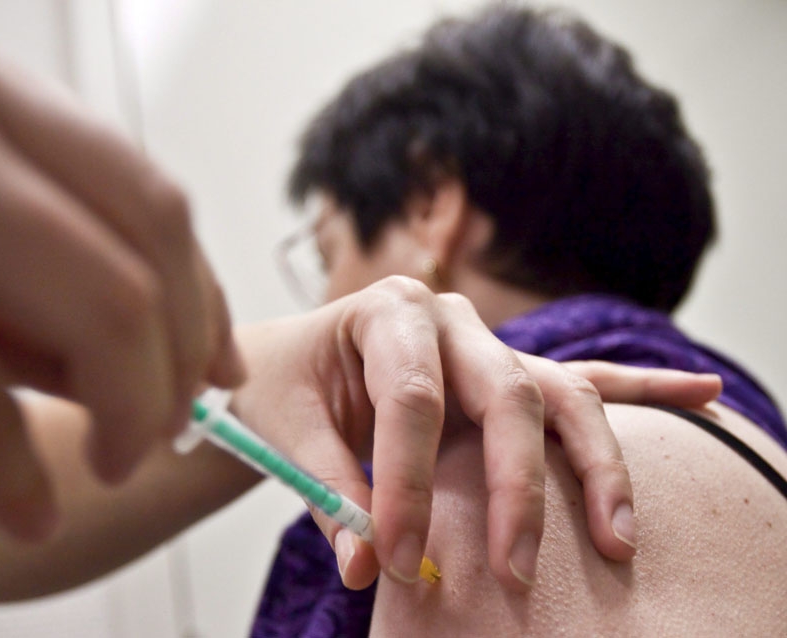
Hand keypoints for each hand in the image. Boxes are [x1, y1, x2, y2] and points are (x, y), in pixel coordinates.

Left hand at [0, 1, 243, 539]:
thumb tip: (80, 398)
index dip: (12, 475)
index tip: (38, 511)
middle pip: (116, 293)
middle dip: (153, 391)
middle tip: (148, 437)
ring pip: (154, 210)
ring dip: (191, 312)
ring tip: (192, 375)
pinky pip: (126, 163)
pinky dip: (164, 243)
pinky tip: (179, 292)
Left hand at [232, 277, 720, 590]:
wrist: (296, 359)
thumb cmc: (289, 387)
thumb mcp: (289, 431)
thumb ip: (327, 494)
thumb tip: (365, 566)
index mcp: (387, 313)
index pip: (411, 398)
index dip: (405, 481)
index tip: (394, 556)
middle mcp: (451, 319)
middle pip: (504, 395)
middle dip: (513, 487)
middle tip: (511, 571)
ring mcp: (489, 344)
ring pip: (560, 396)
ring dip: (594, 467)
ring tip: (617, 537)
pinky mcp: (512, 373)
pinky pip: (585, 383)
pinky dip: (647, 392)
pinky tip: (706, 395)